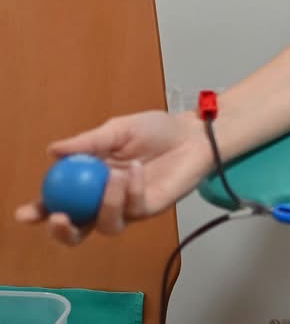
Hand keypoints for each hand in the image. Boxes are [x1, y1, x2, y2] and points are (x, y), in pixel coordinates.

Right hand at [14, 110, 211, 245]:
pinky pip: (134, 208)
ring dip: (105, 204)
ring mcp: (128, 207)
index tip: (25, 213)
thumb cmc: (154, 130)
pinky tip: (135, 169)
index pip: (59, 203)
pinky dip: (130, 190)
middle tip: (60, 218)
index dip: (40, 212)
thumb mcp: (118, 130)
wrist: (192, 132)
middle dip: (63, 231)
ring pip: (107, 226)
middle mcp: (104, 200)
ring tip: (114, 175)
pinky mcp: (151, 208)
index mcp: (88, 181)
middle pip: (78, 231)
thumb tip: (53, 150)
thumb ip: (89, 143)